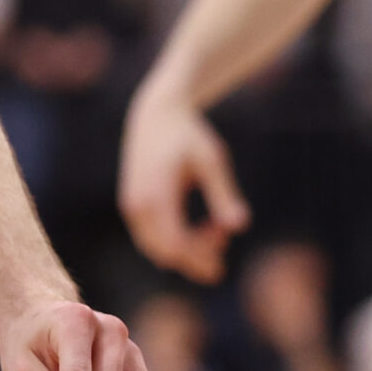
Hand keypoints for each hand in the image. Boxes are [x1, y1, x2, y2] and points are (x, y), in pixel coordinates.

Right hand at [119, 80, 251, 281]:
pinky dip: (175, 241)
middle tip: (225, 238)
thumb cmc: (188, 135)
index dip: (201, 255)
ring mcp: (131, 206)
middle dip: (197, 255)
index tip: (226, 241)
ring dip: (187, 250)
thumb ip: (223, 193)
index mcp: (156, 194)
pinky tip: (198, 227)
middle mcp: (137, 204)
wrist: (156, 115)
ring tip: (215, 230)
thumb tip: (240, 226)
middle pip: (166, 252)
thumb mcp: (212, 160)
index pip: (175, 243)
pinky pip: (151, 238)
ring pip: (157, 249)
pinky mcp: (132, 206)